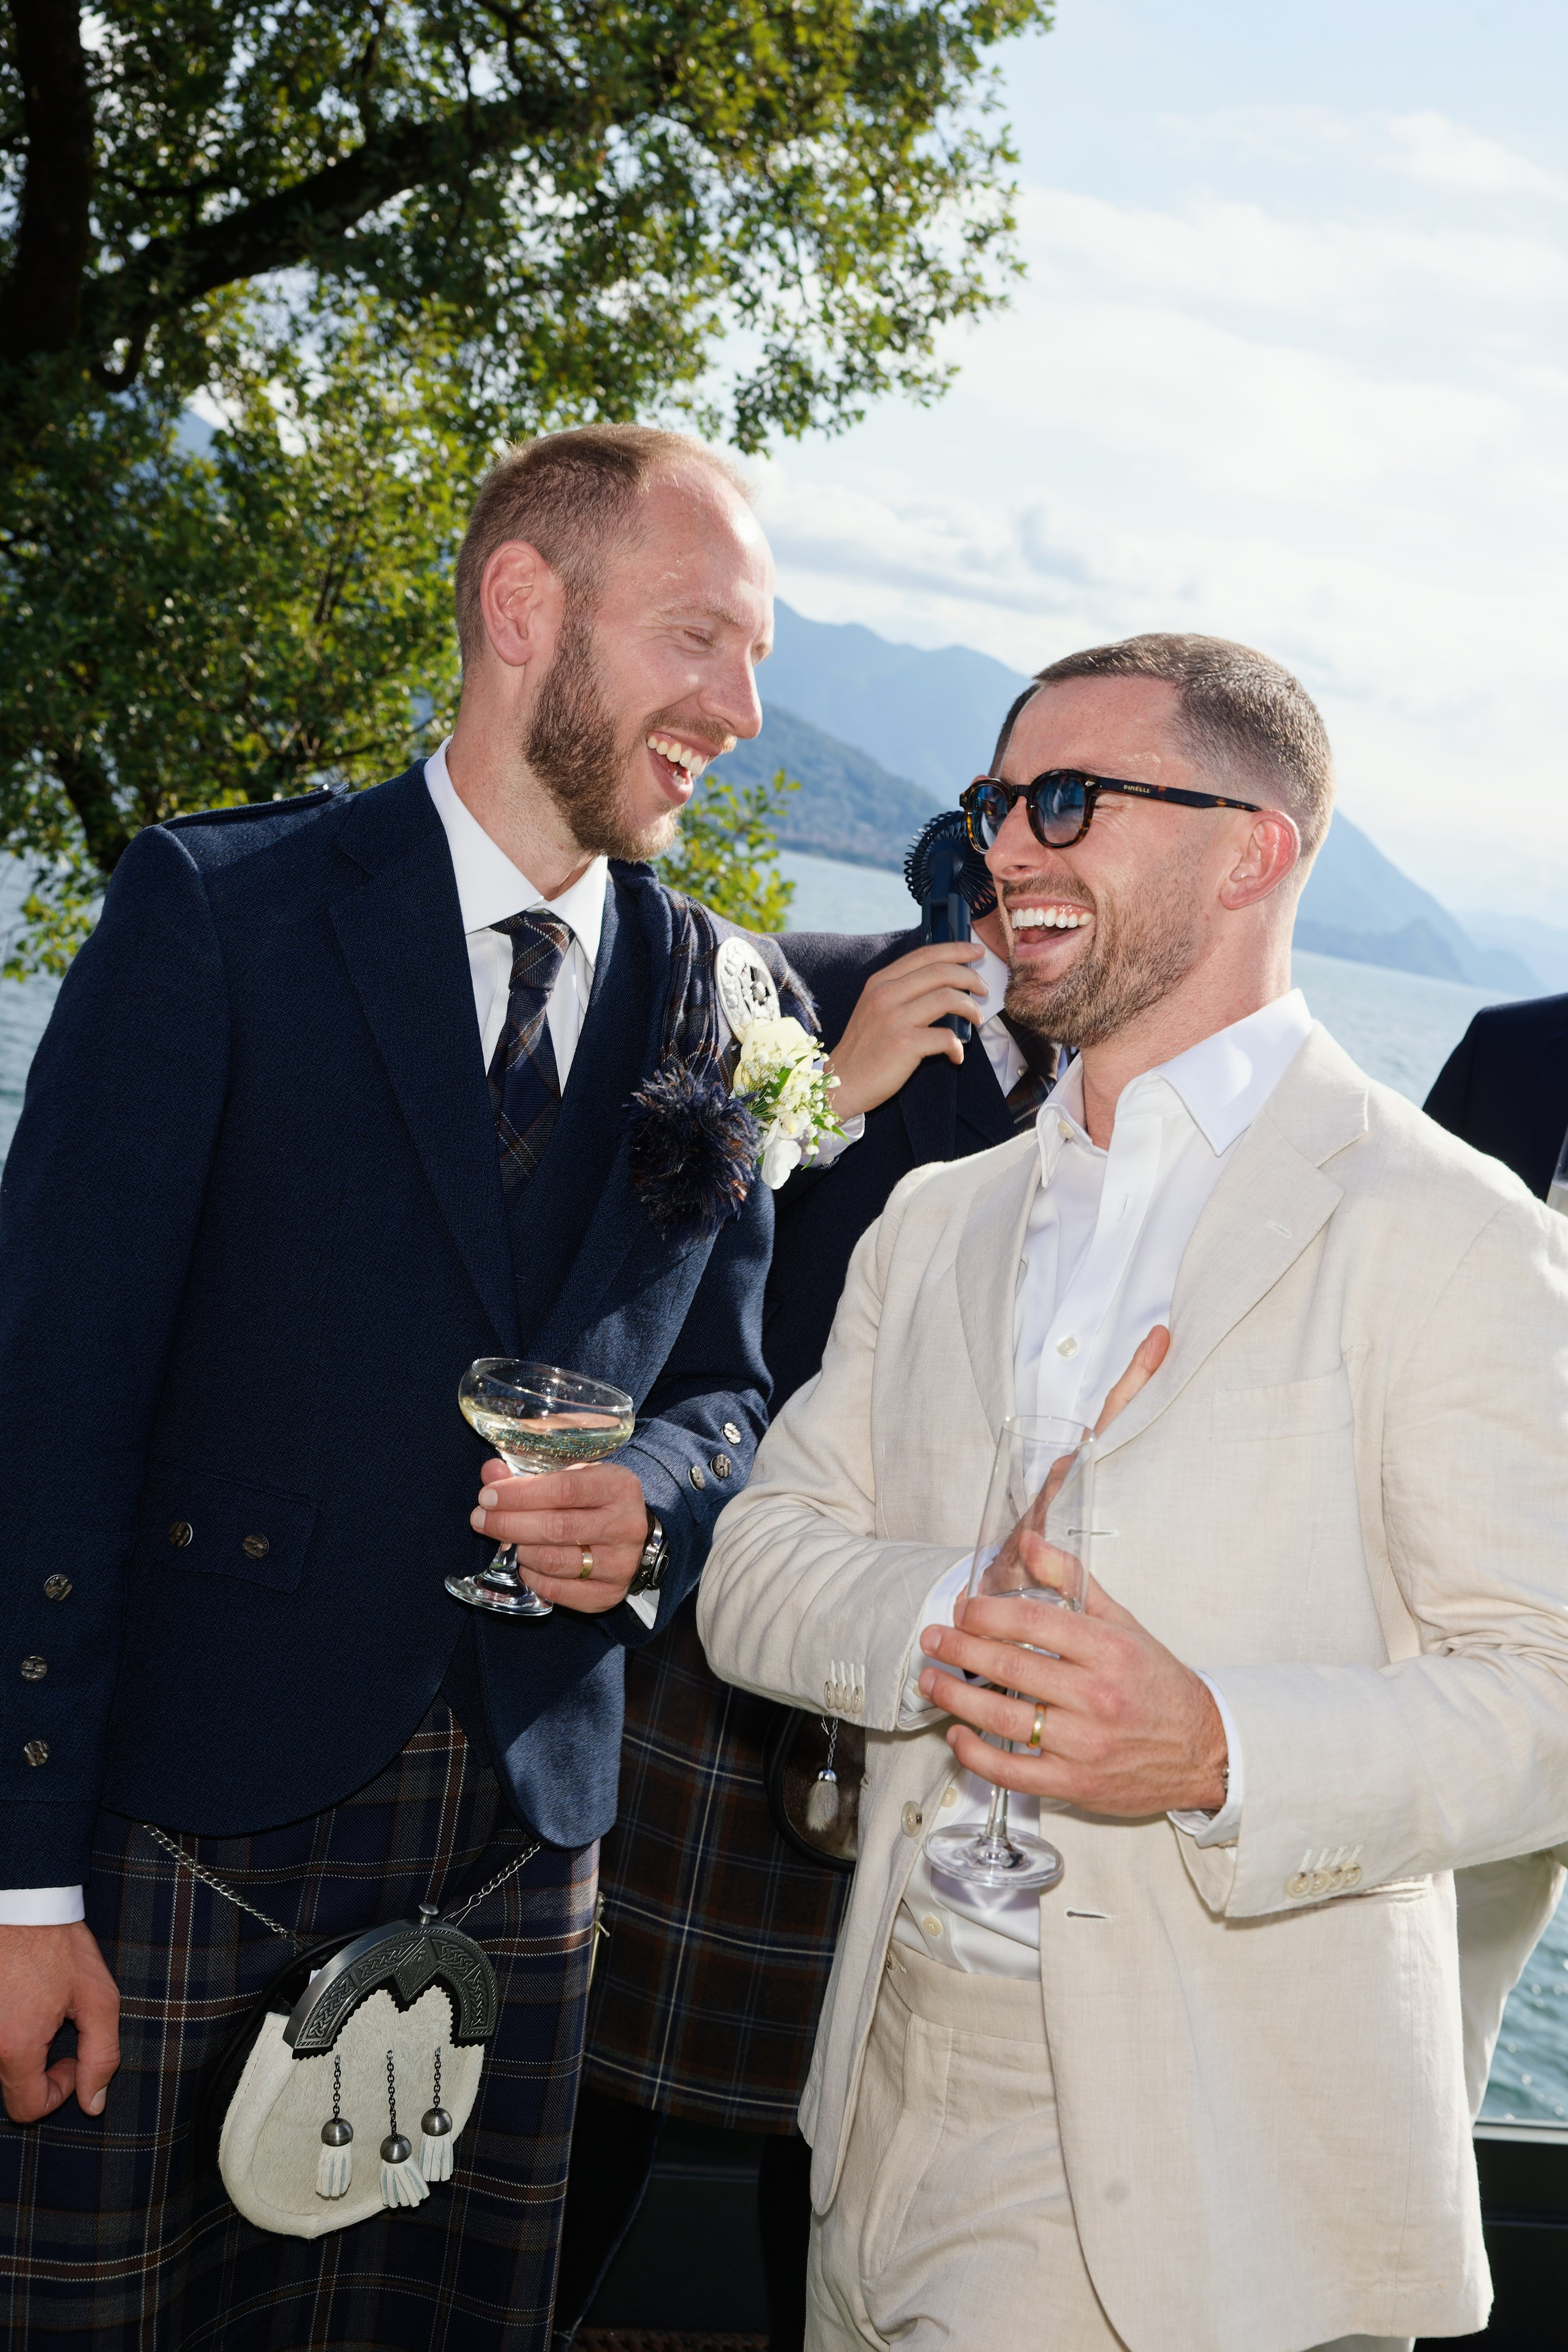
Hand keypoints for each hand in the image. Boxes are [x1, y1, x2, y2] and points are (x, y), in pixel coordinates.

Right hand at [0, 1920, 120, 2122]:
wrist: (21, 1902)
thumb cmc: (58, 1945)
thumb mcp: (98, 1998)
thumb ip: (100, 2056)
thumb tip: (94, 2104)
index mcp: (13, 2048)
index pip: (27, 2109)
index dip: (58, 2091)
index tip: (70, 2058)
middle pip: (9, 2087)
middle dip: (37, 2070)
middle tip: (56, 2028)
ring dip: (19, 2050)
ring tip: (36, 2010)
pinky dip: (6, 2032)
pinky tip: (18, 2003)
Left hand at [472, 1460, 651, 1613]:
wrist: (634, 1537)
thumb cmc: (594, 1501)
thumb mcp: (572, 1476)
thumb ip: (529, 1474)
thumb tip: (490, 1472)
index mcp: (618, 1486)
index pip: (563, 1489)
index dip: (519, 1494)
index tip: (487, 1497)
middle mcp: (625, 1526)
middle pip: (556, 1527)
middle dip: (509, 1523)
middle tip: (480, 1519)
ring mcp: (620, 1564)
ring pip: (554, 1562)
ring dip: (520, 1551)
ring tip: (507, 1541)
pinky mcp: (610, 1594)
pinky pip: (559, 1592)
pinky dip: (532, 1578)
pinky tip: (524, 1564)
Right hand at [826, 942, 987, 1118]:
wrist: (843, 1083)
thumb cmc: (865, 1049)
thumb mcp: (874, 1009)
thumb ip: (901, 991)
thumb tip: (943, 983)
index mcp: (880, 982)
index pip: (925, 955)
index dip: (956, 950)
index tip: (977, 952)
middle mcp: (886, 995)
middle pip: (941, 971)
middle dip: (971, 978)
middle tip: (984, 990)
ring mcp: (894, 1018)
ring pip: (948, 998)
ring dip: (971, 1008)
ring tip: (976, 1020)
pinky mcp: (904, 1044)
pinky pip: (946, 1037)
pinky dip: (957, 1047)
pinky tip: (955, 1056)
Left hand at [917, 1320, 1220, 1815]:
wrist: (1202, 1750)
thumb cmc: (1156, 1682)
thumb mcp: (1123, 1622)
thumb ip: (1071, 1581)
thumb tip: (1027, 1540)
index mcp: (1109, 1649)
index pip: (1033, 1621)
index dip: (987, 1612)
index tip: (962, 1608)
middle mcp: (1097, 1695)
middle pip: (1010, 1667)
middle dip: (960, 1649)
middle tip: (932, 1639)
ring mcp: (1085, 1744)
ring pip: (1004, 1719)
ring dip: (957, 1698)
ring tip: (931, 1681)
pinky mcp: (1076, 1784)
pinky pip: (1013, 1771)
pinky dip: (977, 1755)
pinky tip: (958, 1736)